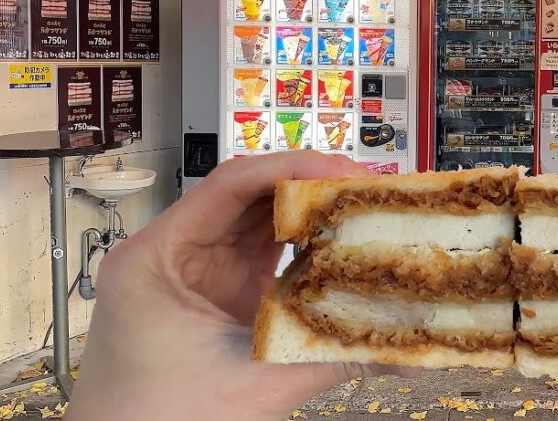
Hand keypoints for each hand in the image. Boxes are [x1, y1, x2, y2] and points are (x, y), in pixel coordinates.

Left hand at [67, 152, 414, 420]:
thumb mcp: (251, 387)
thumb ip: (330, 360)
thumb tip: (400, 342)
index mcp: (157, 256)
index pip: (231, 184)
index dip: (292, 169)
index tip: (344, 173)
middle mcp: (172, 252)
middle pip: (248, 195)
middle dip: (311, 187)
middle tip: (367, 189)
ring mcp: (194, 272)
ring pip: (258, 221)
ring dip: (309, 215)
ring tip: (361, 211)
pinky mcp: (215, 294)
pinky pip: (262, 254)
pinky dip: (302, 249)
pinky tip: (338, 248)